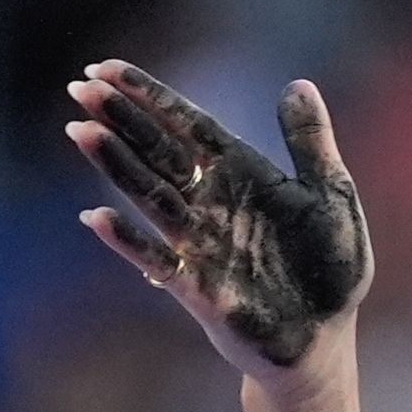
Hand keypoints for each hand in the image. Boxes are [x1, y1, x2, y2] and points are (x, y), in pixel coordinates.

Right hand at [65, 61, 371, 385]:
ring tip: (81, 131)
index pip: (187, 125)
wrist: (324, 342)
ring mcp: (200, 243)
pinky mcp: (198, 288)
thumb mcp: (333, 196)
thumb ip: (311, 143)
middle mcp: (212, 202)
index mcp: (242, 173)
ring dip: (116, 165)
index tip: (107, 69)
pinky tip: (97, 217)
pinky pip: (157, 259)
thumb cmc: (331, 271)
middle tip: (79, 87)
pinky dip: (128, 240)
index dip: (150, 97)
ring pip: (150, 195)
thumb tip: (296, 84)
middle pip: (158, 152)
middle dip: (121, 119)